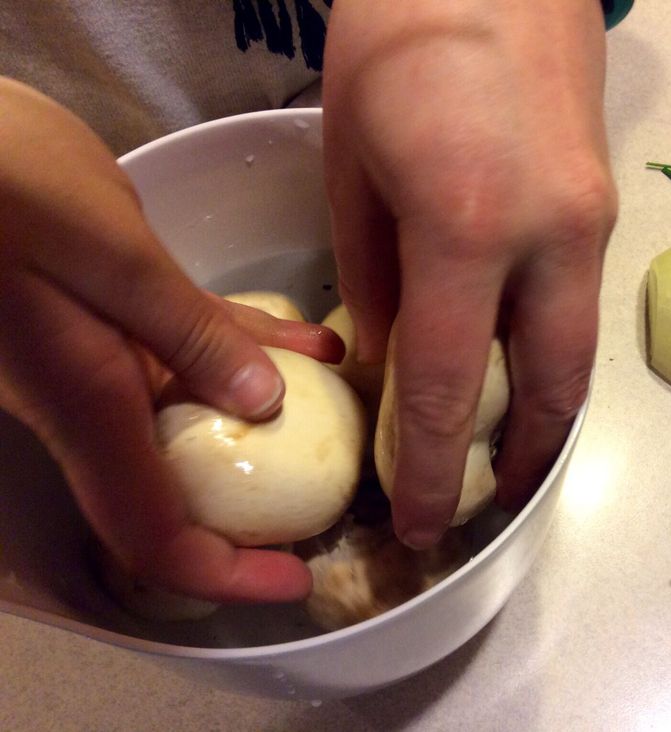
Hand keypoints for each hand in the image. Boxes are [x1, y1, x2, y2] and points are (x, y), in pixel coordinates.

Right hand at [0, 78, 342, 602]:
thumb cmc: (5, 183)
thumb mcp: (109, 255)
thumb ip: (187, 331)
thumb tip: (265, 402)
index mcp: (90, 404)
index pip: (154, 534)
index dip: (222, 577)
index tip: (292, 585)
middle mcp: (93, 402)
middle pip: (175, 497)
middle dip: (250, 516)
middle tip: (327, 504)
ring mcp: (98, 364)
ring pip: (195, 424)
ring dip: (267, 427)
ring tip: (341, 417)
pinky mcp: (110, 320)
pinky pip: (189, 356)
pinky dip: (248, 356)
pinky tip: (309, 342)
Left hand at [322, 1, 616, 546]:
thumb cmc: (395, 41)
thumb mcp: (352, 165)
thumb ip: (375, 277)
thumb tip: (388, 359)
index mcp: (468, 227)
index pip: (454, 386)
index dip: (433, 470)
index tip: (418, 522)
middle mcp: (552, 238)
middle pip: (553, 389)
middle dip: (521, 461)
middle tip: (481, 503)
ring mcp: (592, 221)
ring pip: (578, 350)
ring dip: (546, 412)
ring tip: (504, 451)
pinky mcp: (603, 204)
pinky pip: (578, 302)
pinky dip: (549, 351)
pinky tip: (516, 362)